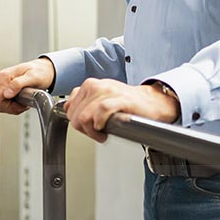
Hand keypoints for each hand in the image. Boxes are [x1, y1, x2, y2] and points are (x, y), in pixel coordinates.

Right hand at [0, 57, 55, 113]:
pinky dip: (13, 105)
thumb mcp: (33, 77)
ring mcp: (0, 84)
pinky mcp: (3, 88)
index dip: (11, 106)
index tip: (23, 102)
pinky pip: (4, 103)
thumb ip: (18, 84)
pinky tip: (21, 99)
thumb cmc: (40, 72)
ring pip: (1, 105)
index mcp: (3, 77)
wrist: (43, 70)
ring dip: (13, 107)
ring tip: (24, 99)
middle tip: (25, 102)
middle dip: (13, 107)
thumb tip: (7, 93)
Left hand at [64, 79, 180, 142]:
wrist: (151, 102)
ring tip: (101, 134)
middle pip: (75, 114)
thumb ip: (83, 102)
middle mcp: (98, 86)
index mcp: (90, 85)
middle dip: (83, 129)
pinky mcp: (120, 99)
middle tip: (96, 133)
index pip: (70, 108)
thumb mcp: (100, 100)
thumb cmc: (127, 104)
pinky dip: (100, 123)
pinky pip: (101, 111)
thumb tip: (67, 107)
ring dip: (91, 130)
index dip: (76, 122)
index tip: (87, 128)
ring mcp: (109, 91)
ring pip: (85, 114)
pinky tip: (104, 128)